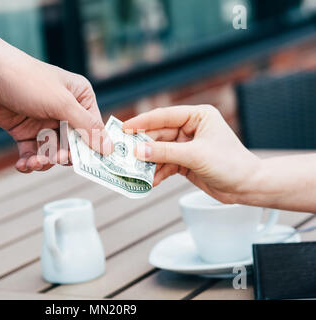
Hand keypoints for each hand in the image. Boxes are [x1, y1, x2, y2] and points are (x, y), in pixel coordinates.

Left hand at [0, 46, 112, 172]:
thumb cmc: (27, 80)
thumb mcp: (61, 103)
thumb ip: (86, 127)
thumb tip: (109, 148)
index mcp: (80, 97)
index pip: (93, 129)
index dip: (92, 148)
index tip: (90, 166)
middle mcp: (64, 110)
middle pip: (73, 144)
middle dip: (64, 155)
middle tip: (56, 158)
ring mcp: (43, 121)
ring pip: (53, 152)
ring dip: (45, 161)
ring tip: (34, 162)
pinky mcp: (24, 131)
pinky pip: (33, 153)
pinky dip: (29, 162)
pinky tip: (23, 165)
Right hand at [123, 105, 261, 203]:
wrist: (247, 187)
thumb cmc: (230, 164)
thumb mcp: (195, 156)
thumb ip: (165, 153)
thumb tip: (138, 151)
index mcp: (197, 116)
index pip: (164, 116)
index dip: (143, 122)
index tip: (124, 128)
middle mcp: (191, 128)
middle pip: (159, 135)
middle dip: (144, 146)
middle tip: (126, 154)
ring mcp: (187, 145)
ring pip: (160, 151)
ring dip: (149, 162)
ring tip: (136, 171)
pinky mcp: (185, 161)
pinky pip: (166, 164)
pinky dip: (158, 172)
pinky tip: (151, 180)